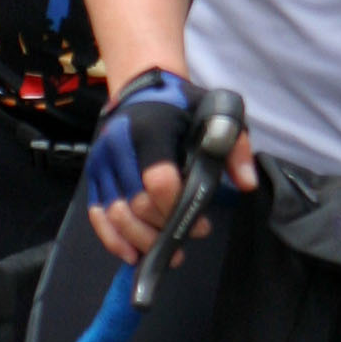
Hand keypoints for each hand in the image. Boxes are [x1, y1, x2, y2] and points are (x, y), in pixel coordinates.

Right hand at [86, 70, 256, 266]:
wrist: (143, 86)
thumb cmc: (183, 104)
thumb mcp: (219, 112)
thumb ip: (235, 146)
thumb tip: (246, 184)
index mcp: (150, 130)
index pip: (158, 181)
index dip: (178, 210)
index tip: (201, 224)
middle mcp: (119, 146)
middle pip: (135, 205)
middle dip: (164, 230)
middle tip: (190, 236)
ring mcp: (102, 162)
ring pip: (115, 215)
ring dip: (142, 241)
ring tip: (168, 253)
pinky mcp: (94, 175)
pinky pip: (97, 214)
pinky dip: (112, 239)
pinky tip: (132, 254)